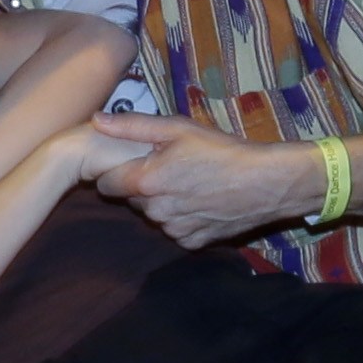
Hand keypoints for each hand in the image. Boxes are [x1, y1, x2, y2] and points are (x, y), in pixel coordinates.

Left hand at [97, 124, 324, 247]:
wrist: (266, 183)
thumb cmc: (222, 150)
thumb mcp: (178, 128)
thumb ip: (133, 126)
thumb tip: (96, 120)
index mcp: (145, 182)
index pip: (105, 185)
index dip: (115, 172)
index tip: (133, 162)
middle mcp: (155, 211)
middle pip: (132, 199)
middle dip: (142, 185)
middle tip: (169, 168)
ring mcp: (174, 230)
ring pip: (154, 215)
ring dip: (163, 202)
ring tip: (189, 182)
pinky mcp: (193, 242)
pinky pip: (176, 230)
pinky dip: (182, 218)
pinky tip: (200, 201)